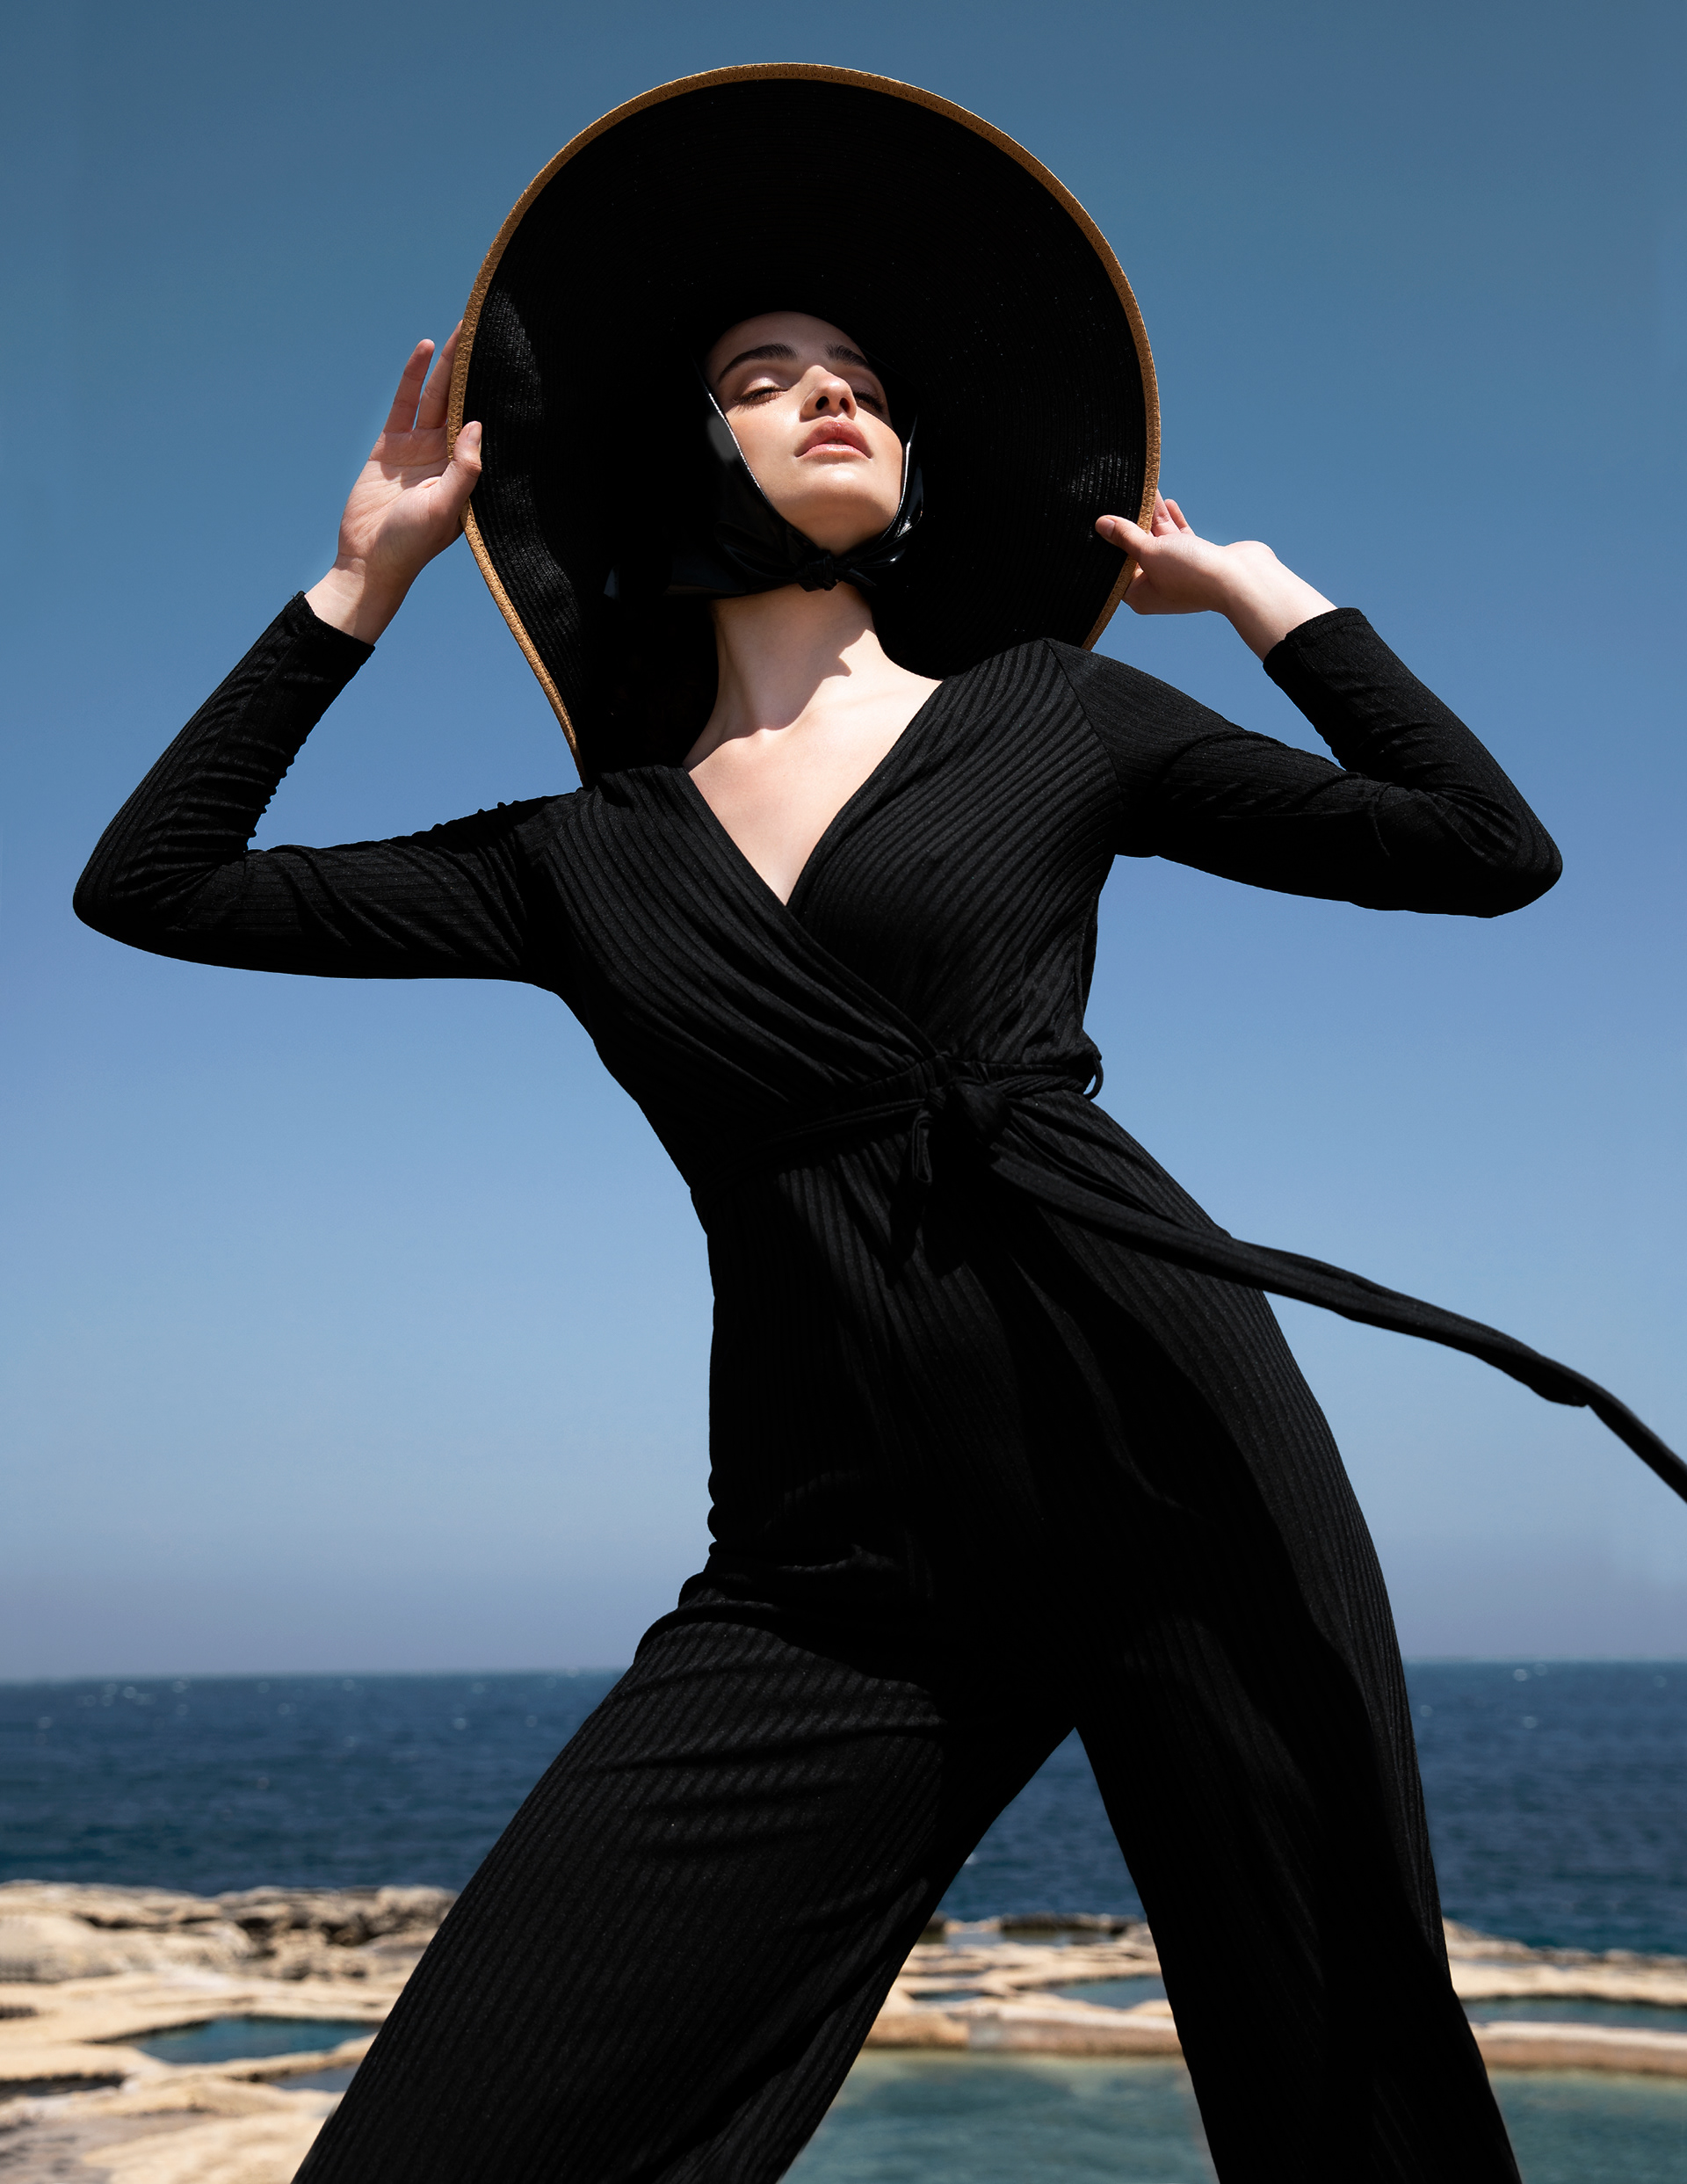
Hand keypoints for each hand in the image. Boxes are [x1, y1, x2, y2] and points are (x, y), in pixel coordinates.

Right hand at [306, 332, 482, 643]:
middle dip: (474, 371)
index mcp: (467, 473)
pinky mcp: (391, 445)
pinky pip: (405, 403)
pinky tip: (425, 350)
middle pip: (463, 403)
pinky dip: (415, 377)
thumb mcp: (445, 507)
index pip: (484, 425)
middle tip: (488, 334)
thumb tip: (475, 424)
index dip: (493, 397)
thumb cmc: (413, 543)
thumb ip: (463, 468)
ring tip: (461, 331)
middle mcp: (446, 457)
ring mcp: (419, 448)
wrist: (369, 559)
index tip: (508, 366)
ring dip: (447, 366)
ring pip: (436, 397)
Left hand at [1096, 493, 1334, 658]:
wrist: (1241, 578)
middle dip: (1131, 525)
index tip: (1100, 523)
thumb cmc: (1191, 573)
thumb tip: (1101, 525)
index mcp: (1140, 595)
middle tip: (1118, 499)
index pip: (1116, 570)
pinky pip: (1179, 538)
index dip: (1109, 547)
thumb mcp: (1150, 552)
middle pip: (1137, 551)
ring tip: (1142, 490)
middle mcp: (1158, 586)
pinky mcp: (1198, 558)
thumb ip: (1126, 537)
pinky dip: (1172, 521)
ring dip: (1152, 516)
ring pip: (1160, 540)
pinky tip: (1165, 502)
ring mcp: (1179, 572)